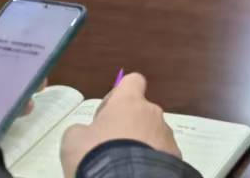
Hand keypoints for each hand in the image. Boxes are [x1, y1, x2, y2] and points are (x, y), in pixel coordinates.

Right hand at [59, 73, 180, 177]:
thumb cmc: (97, 155)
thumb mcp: (74, 140)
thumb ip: (82, 130)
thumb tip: (88, 133)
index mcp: (129, 102)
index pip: (132, 81)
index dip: (119, 95)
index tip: (107, 114)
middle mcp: (152, 113)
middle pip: (141, 112)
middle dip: (128, 127)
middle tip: (110, 148)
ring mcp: (167, 135)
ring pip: (153, 134)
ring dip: (140, 145)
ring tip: (124, 165)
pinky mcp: (175, 156)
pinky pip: (162, 154)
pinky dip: (151, 161)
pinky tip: (138, 172)